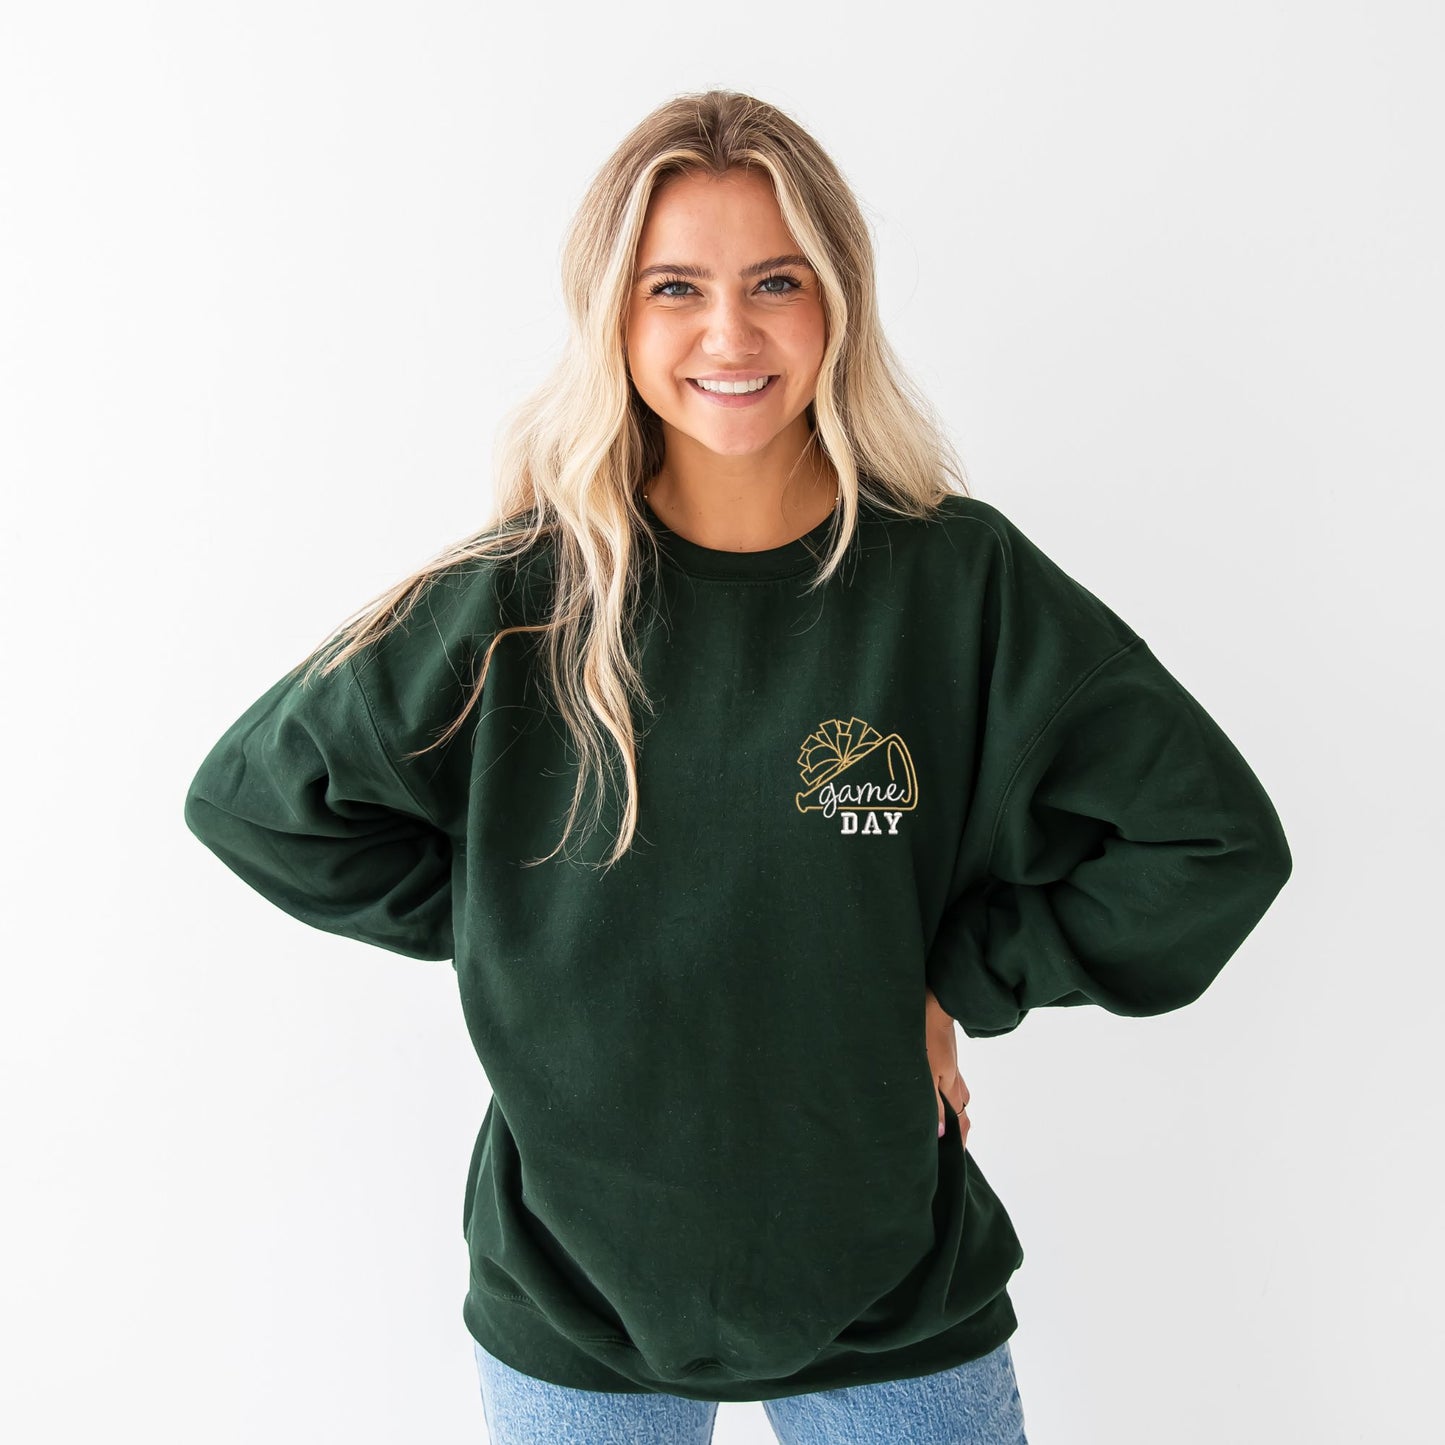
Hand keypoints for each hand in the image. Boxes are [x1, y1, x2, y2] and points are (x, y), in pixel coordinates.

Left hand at [926, 985, 969, 1149]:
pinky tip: (936, 1095)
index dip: (958, 1143)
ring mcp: (952, 1069)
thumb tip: (940, 1133)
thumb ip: (933, 1104)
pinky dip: (945, 1096)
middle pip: (960, 1114)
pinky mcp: (946, 1057)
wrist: (935, 1002)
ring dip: (951, 1113)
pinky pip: (950, 1084)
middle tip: (945, 1148)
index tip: (954, 1159)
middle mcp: (956, 1081)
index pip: (960, 1124)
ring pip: (956, 1098)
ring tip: (940, 1127)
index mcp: (952, 1089)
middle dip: (956, 1131)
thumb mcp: (925, 1073)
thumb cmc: (926, 1036)